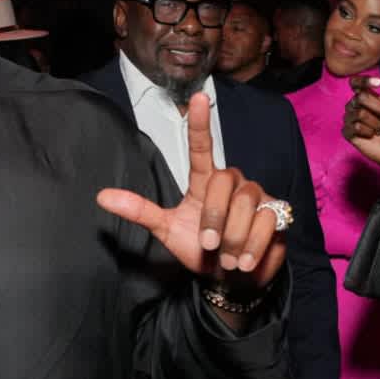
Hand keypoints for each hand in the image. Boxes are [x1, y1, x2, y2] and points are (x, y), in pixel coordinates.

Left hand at [97, 92, 286, 294]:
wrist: (233, 280)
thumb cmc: (199, 250)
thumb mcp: (166, 230)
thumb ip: (140, 211)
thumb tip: (101, 196)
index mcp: (204, 181)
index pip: (201, 147)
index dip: (199, 123)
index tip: (198, 97)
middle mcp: (232, 181)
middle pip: (221, 183)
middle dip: (213, 220)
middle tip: (209, 246)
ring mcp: (257, 195)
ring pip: (244, 205)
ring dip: (232, 238)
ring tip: (228, 258)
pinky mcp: (278, 212)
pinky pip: (266, 222)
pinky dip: (252, 247)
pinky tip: (246, 262)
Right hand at [342, 69, 379, 169]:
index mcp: (366, 96)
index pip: (356, 83)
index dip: (364, 81)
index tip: (379, 83)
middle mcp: (355, 105)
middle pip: (360, 98)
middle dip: (378, 108)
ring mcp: (350, 119)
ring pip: (359, 114)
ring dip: (375, 123)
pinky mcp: (348, 132)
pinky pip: (355, 127)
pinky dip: (368, 132)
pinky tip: (373, 135)